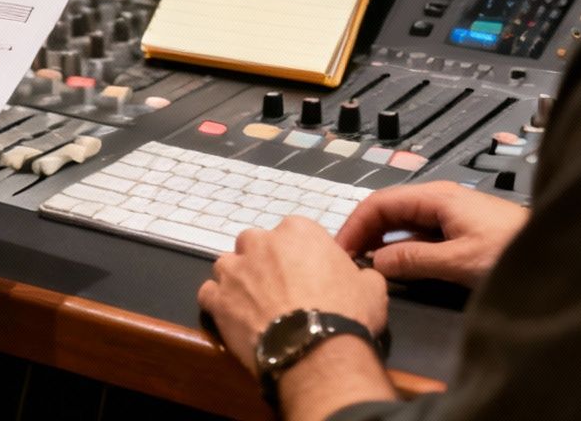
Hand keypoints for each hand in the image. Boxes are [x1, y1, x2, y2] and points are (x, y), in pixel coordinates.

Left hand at [198, 217, 388, 376]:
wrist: (317, 350)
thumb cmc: (347, 313)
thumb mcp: (371, 287)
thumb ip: (360, 273)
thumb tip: (361, 276)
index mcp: (298, 231)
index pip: (294, 232)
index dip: (299, 255)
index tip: (307, 274)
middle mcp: (260, 242)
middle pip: (255, 244)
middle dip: (263, 262)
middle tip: (279, 289)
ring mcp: (234, 270)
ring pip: (227, 266)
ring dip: (237, 280)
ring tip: (253, 304)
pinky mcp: (217, 300)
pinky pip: (208, 293)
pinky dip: (218, 303)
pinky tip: (232, 318)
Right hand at [335, 181, 528, 287]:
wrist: (559, 254)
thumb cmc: (513, 253)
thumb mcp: (459, 262)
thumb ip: (414, 261)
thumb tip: (376, 263)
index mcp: (436, 198)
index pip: (378, 203)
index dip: (354, 226)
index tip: (340, 252)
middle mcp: (441, 200)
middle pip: (388, 211)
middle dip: (364, 234)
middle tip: (348, 262)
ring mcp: (451, 215)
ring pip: (404, 224)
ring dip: (383, 243)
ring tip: (368, 268)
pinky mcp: (461, 231)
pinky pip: (420, 235)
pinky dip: (403, 249)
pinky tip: (399, 268)